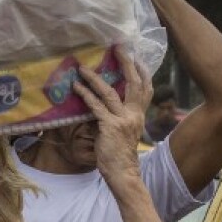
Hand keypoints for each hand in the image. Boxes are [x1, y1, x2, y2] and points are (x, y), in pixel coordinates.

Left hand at [72, 49, 151, 183]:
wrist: (123, 173)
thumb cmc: (120, 154)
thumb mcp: (125, 132)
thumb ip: (120, 117)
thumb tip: (106, 104)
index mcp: (140, 115)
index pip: (145, 88)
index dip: (142, 71)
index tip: (136, 56)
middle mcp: (134, 114)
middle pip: (133, 83)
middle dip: (126, 63)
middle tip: (118, 48)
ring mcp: (122, 120)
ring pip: (110, 92)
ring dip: (95, 78)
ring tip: (83, 68)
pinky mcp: (109, 126)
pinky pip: (96, 106)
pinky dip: (85, 95)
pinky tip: (76, 87)